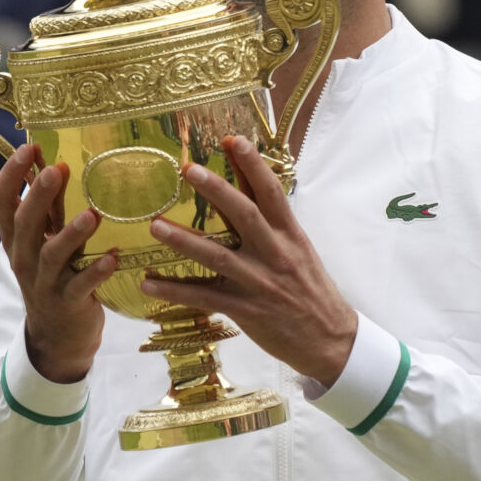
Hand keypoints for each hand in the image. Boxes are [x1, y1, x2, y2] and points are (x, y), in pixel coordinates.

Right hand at [0, 142, 116, 383]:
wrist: (58, 337)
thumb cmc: (55, 277)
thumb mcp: (45, 241)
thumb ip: (49, 209)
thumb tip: (55, 160)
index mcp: (16, 238)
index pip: (1, 201)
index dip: (10, 174)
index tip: (28, 147)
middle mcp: (24, 257)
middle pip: (24, 223)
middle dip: (39, 196)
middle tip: (57, 169)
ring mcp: (44, 282)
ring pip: (52, 255)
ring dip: (71, 234)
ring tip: (92, 215)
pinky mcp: (68, 303)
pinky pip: (80, 286)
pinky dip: (97, 272)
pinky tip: (113, 258)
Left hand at [141, 136, 358, 386]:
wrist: (330, 340)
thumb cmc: (312, 291)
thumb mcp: (299, 251)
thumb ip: (272, 223)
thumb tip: (248, 186)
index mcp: (291, 235)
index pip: (272, 193)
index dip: (253, 165)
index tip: (232, 140)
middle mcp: (276, 254)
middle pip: (245, 215)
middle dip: (217, 190)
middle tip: (188, 169)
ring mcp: (260, 283)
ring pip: (219, 256)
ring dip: (185, 240)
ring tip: (156, 225)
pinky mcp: (246, 310)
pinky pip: (206, 298)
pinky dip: (176, 290)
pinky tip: (150, 283)